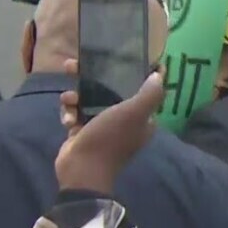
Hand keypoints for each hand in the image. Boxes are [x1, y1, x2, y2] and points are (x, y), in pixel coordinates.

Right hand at [55, 59, 164, 193]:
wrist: (81, 169)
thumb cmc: (110, 139)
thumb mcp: (134, 113)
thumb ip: (150, 94)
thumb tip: (159, 75)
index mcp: (141, 117)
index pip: (140, 89)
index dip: (129, 72)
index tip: (117, 57)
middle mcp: (124, 121)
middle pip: (108, 89)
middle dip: (91, 78)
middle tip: (73, 67)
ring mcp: (102, 126)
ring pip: (88, 99)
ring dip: (75, 96)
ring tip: (69, 99)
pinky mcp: (82, 131)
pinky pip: (75, 113)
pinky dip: (69, 113)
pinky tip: (67, 120)